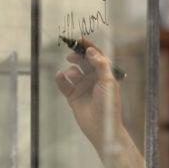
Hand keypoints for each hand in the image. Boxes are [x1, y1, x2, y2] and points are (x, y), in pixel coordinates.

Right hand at [54, 38, 121, 154]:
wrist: (102, 127)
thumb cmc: (109, 105)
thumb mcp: (107, 81)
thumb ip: (100, 64)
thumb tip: (91, 51)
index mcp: (104, 74)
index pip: (96, 56)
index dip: (88, 47)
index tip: (79, 40)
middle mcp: (93, 79)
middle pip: (83, 62)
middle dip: (77, 56)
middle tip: (71, 55)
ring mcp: (83, 87)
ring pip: (73, 72)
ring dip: (71, 70)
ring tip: (73, 75)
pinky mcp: (73, 96)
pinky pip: (64, 84)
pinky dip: (61, 79)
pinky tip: (60, 76)